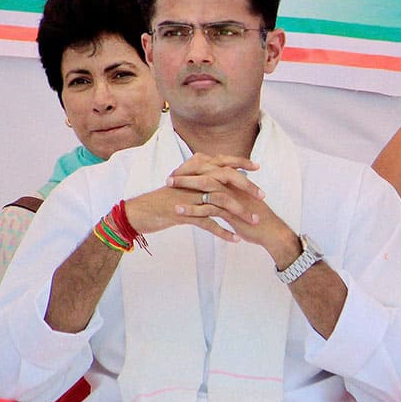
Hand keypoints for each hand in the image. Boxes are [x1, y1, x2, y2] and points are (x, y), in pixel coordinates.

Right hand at [123, 154, 264, 242]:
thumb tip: (218, 174)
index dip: (240, 163)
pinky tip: (235, 239)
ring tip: (253, 222)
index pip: (221, 162)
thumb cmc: (162, 200)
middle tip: (262, 197)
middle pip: (226, 179)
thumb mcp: (183, 185)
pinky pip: (208, 223)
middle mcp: (193, 180)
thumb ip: (199, 178)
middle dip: (246, 187)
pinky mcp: (183, 214)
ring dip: (239, 213)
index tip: (257, 167)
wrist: (138, 212)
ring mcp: (189, 197)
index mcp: (193, 170)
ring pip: (220, 202)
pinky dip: (223, 232)